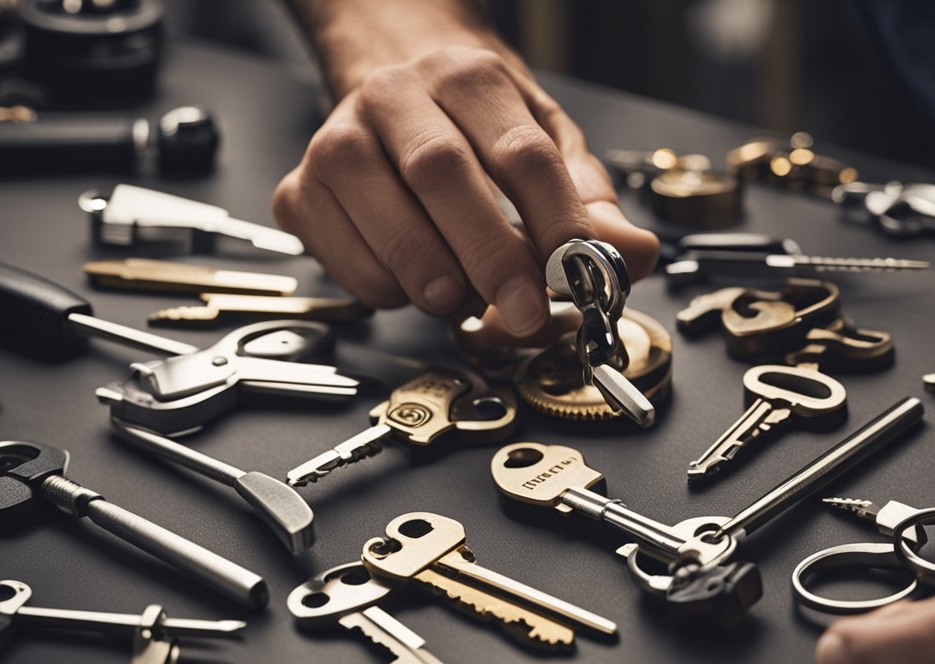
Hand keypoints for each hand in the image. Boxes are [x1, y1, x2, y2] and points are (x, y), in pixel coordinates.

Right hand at [273, 42, 657, 339]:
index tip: (577, 278)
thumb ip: (590, 208)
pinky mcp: (298, 189)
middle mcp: (397, 96)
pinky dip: (385, 288)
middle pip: (442, 173)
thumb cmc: (475, 128)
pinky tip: (411, 281)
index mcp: (470, 79)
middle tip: (523, 313)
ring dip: (434, 276)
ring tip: (463, 300)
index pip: (521, 151)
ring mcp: (338, 140)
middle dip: (491, 256)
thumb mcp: (547, 149)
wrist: (390, 83)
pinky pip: (341, 257)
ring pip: (384, 214)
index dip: (553, 223)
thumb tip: (636, 256)